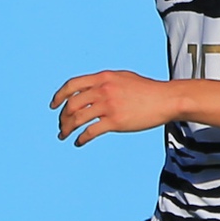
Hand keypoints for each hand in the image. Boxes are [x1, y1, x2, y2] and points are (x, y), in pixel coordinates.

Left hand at [51, 70, 181, 146]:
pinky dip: (81, 138)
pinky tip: (79, 142)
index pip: (72, 85)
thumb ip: (106, 81)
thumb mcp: (123, 78)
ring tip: (64, 136)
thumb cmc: (147, 90)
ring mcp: (108, 106)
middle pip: (72, 104)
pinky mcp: (115, 121)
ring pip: (78, 118)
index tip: (54, 106)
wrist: (166, 99)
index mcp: (103, 78)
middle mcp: (102, 90)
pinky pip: (90, 131)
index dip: (59, 96)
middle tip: (61, 126)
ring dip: (67, 129)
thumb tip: (93, 87)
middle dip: (63, 117)